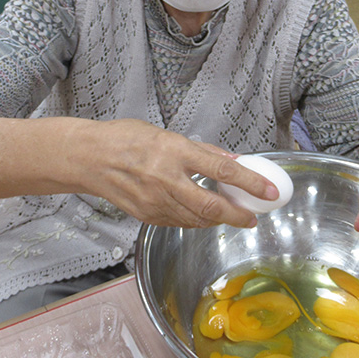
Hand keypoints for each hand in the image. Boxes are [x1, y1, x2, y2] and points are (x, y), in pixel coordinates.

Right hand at [68, 119, 280, 229]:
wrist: (88, 159)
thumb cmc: (124, 140)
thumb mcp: (166, 135)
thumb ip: (201, 151)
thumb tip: (232, 162)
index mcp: (173, 152)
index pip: (222, 171)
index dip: (250, 182)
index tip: (269, 190)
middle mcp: (165, 178)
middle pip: (212, 206)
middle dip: (238, 215)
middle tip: (253, 217)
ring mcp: (154, 201)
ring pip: (197, 219)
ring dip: (218, 219)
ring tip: (230, 214)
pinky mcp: (146, 215)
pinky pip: (178, 222)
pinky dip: (195, 220)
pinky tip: (201, 214)